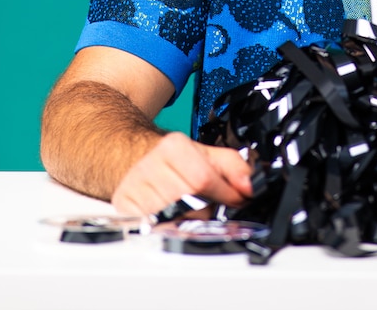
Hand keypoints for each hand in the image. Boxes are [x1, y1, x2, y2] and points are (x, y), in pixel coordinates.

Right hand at [111, 131, 252, 215]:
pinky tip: (172, 218)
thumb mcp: (206, 153)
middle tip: (210, 206)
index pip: (203, 178)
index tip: (236, 199)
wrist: (134, 159)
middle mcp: (150, 166)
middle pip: (190, 201)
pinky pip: (156, 228)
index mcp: (173, 148)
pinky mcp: (126, 209)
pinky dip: (170, 228)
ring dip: (189, 221)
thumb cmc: (172, 160)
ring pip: (174, 219)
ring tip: (189, 210)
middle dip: (207, 209)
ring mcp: (135, 189)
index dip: (225, 193)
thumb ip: (233, 166)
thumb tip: (250, 185)